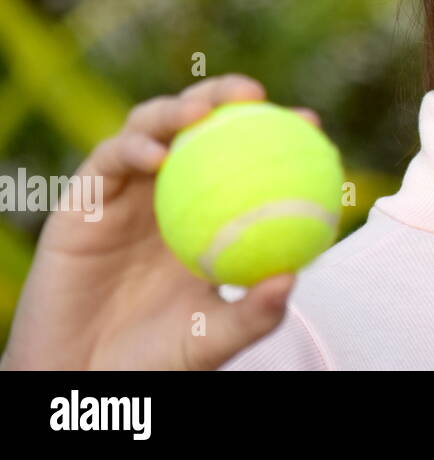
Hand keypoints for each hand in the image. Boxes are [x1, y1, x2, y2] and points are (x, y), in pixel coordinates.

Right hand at [0, 73, 319, 369]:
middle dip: (227, 95)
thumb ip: (253, 314)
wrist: (81, 377)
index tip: (313, 121)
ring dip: (178, 109)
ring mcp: (127, 189)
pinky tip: (156, 156)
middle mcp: (171, 190)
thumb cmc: (153, 359)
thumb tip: (291, 278)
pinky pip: (109, 159)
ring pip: (152, 128)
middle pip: (199, 124)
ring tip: (203, 113)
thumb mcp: (213, 339)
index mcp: (210, 211)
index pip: (248, 156)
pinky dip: (133, 149)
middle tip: (256, 95)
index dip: (280, 130)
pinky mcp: (84, 197)